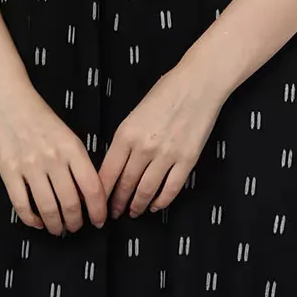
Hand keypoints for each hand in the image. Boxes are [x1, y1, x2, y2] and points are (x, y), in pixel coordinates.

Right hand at [0, 87, 107, 235]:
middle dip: (76, 222)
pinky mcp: (9, 171)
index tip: (99, 221)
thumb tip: (89, 195)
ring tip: (58, 229)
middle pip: (71, 203)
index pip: (92, 188)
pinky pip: (21, 204)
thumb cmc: (42, 119)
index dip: (98, 210)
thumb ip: (79, 163)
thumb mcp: (69, 137)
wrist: (10, 103)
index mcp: (72, 149)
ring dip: (56, 225)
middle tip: (76, 227)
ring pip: (48, 208)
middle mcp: (53, 159)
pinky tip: (37, 222)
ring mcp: (30, 166)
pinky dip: (31, 219)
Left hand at [98, 62, 225, 218]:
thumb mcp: (135, 114)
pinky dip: (162, 201)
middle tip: (113, 213)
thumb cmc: (166, 92)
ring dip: (137, 205)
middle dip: (117, 203)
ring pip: (146, 190)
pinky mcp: (187, 160)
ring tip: (133, 211)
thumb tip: (117, 164)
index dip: (101, 193)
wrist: (198, 84)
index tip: (98, 203)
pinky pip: (171, 188)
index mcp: (126, 133)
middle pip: (125, 185)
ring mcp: (166, 155)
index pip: (108, 172)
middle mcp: (144, 147)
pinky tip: (156, 205)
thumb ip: (125, 139)